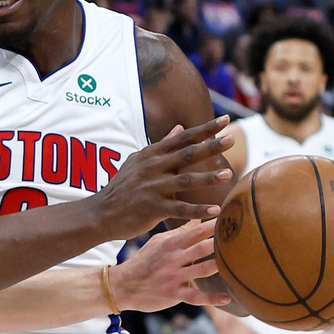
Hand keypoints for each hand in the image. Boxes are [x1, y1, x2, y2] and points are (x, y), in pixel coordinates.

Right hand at [96, 116, 233, 239]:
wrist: (102, 212)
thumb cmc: (123, 187)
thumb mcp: (138, 161)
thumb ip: (162, 145)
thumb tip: (180, 127)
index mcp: (151, 155)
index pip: (182, 138)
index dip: (204, 129)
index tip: (224, 120)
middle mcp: (153, 168)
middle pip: (186, 154)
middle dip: (210, 146)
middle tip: (232, 139)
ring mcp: (152, 188)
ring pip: (185, 180)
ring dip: (208, 178)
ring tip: (228, 175)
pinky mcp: (152, 208)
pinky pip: (179, 209)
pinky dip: (198, 210)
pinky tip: (215, 211)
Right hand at [109, 220, 231, 312]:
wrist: (123, 285)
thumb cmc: (144, 261)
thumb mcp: (159, 243)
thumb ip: (180, 232)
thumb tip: (198, 217)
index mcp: (171, 244)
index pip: (196, 231)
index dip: (214, 224)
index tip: (232, 217)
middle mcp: (174, 258)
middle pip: (201, 247)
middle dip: (220, 242)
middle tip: (242, 236)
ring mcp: (174, 277)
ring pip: (201, 270)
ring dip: (219, 266)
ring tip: (239, 263)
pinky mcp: (174, 294)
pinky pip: (195, 297)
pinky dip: (211, 298)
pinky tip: (227, 297)